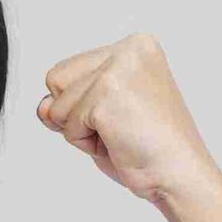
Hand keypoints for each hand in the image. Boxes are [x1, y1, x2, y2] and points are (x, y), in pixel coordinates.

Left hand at [36, 35, 221, 221]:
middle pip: (55, 80)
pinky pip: (66, 125)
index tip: (122, 116)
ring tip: (119, 134)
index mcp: (136, 46)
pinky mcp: (106, 95)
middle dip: (75, 113)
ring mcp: (118, 70)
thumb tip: (42, 105)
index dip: (81, 104)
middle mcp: (129, 49)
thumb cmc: (149, 148)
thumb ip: (70, 101)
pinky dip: (84, 142)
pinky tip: (117, 141)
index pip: (68, 70)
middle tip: (118, 127)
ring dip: (80, 129)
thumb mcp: (104, 113)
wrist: (179, 175)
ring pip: (56, 105)